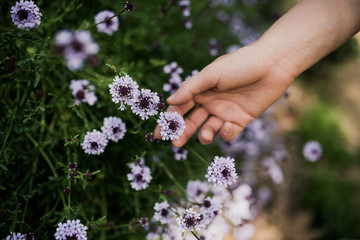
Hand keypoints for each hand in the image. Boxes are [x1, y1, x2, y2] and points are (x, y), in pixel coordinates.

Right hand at [154, 43, 293, 146]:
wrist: (273, 64)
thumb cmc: (240, 64)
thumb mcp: (211, 74)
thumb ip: (190, 89)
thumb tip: (169, 101)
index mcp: (200, 90)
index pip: (179, 108)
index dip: (169, 120)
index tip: (158, 134)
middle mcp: (210, 102)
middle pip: (191, 122)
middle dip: (182, 132)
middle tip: (176, 143)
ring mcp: (225, 112)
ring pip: (208, 129)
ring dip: (204, 135)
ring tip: (204, 137)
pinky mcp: (241, 120)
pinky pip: (229, 133)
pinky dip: (226, 134)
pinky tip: (227, 126)